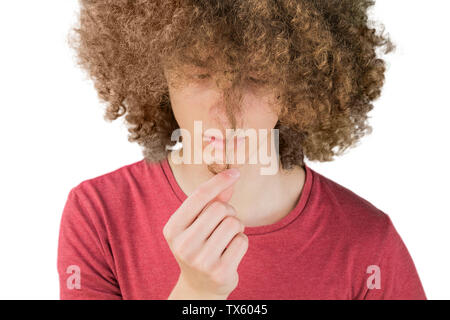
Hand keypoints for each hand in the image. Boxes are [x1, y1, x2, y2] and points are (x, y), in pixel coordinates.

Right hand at [163, 168, 247, 298]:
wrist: (200, 285)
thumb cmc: (199, 245)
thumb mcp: (197, 222)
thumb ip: (212, 200)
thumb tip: (230, 178)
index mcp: (173, 228)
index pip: (199, 195)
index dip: (219, 181)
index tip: (236, 172)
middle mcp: (183, 245)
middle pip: (219, 208)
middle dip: (228, 211)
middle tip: (224, 223)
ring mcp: (201, 261)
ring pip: (234, 223)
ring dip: (236, 227)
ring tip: (226, 238)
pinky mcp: (220, 272)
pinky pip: (242, 241)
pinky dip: (241, 242)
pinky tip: (230, 251)